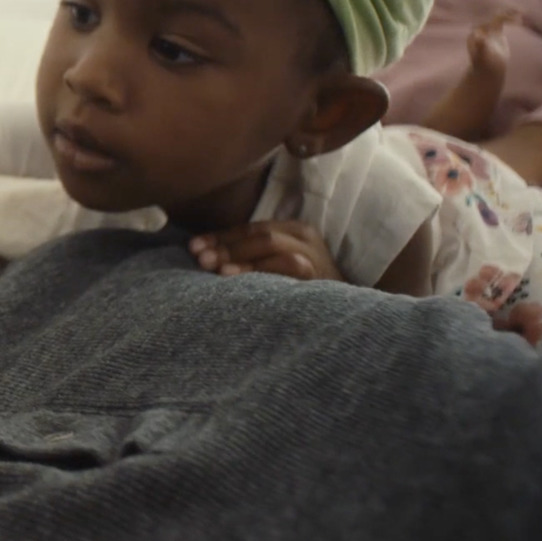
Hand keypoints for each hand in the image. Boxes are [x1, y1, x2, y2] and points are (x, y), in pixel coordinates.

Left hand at [188, 220, 344, 281]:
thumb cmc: (306, 291)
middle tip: (197, 256)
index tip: (192, 246)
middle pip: (257, 233)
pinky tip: (233, 278)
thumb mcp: (281, 266)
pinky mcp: (318, 273)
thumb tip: (206, 256)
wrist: (349, 313)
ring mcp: (313, 253)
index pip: (250, 227)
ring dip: (237, 254)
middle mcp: (304, 236)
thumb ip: (254, 256)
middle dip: (224, 244)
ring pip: (270, 243)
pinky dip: (257, 268)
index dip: (219, 236)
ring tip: (211, 267)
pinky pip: (286, 265)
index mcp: (293, 230)